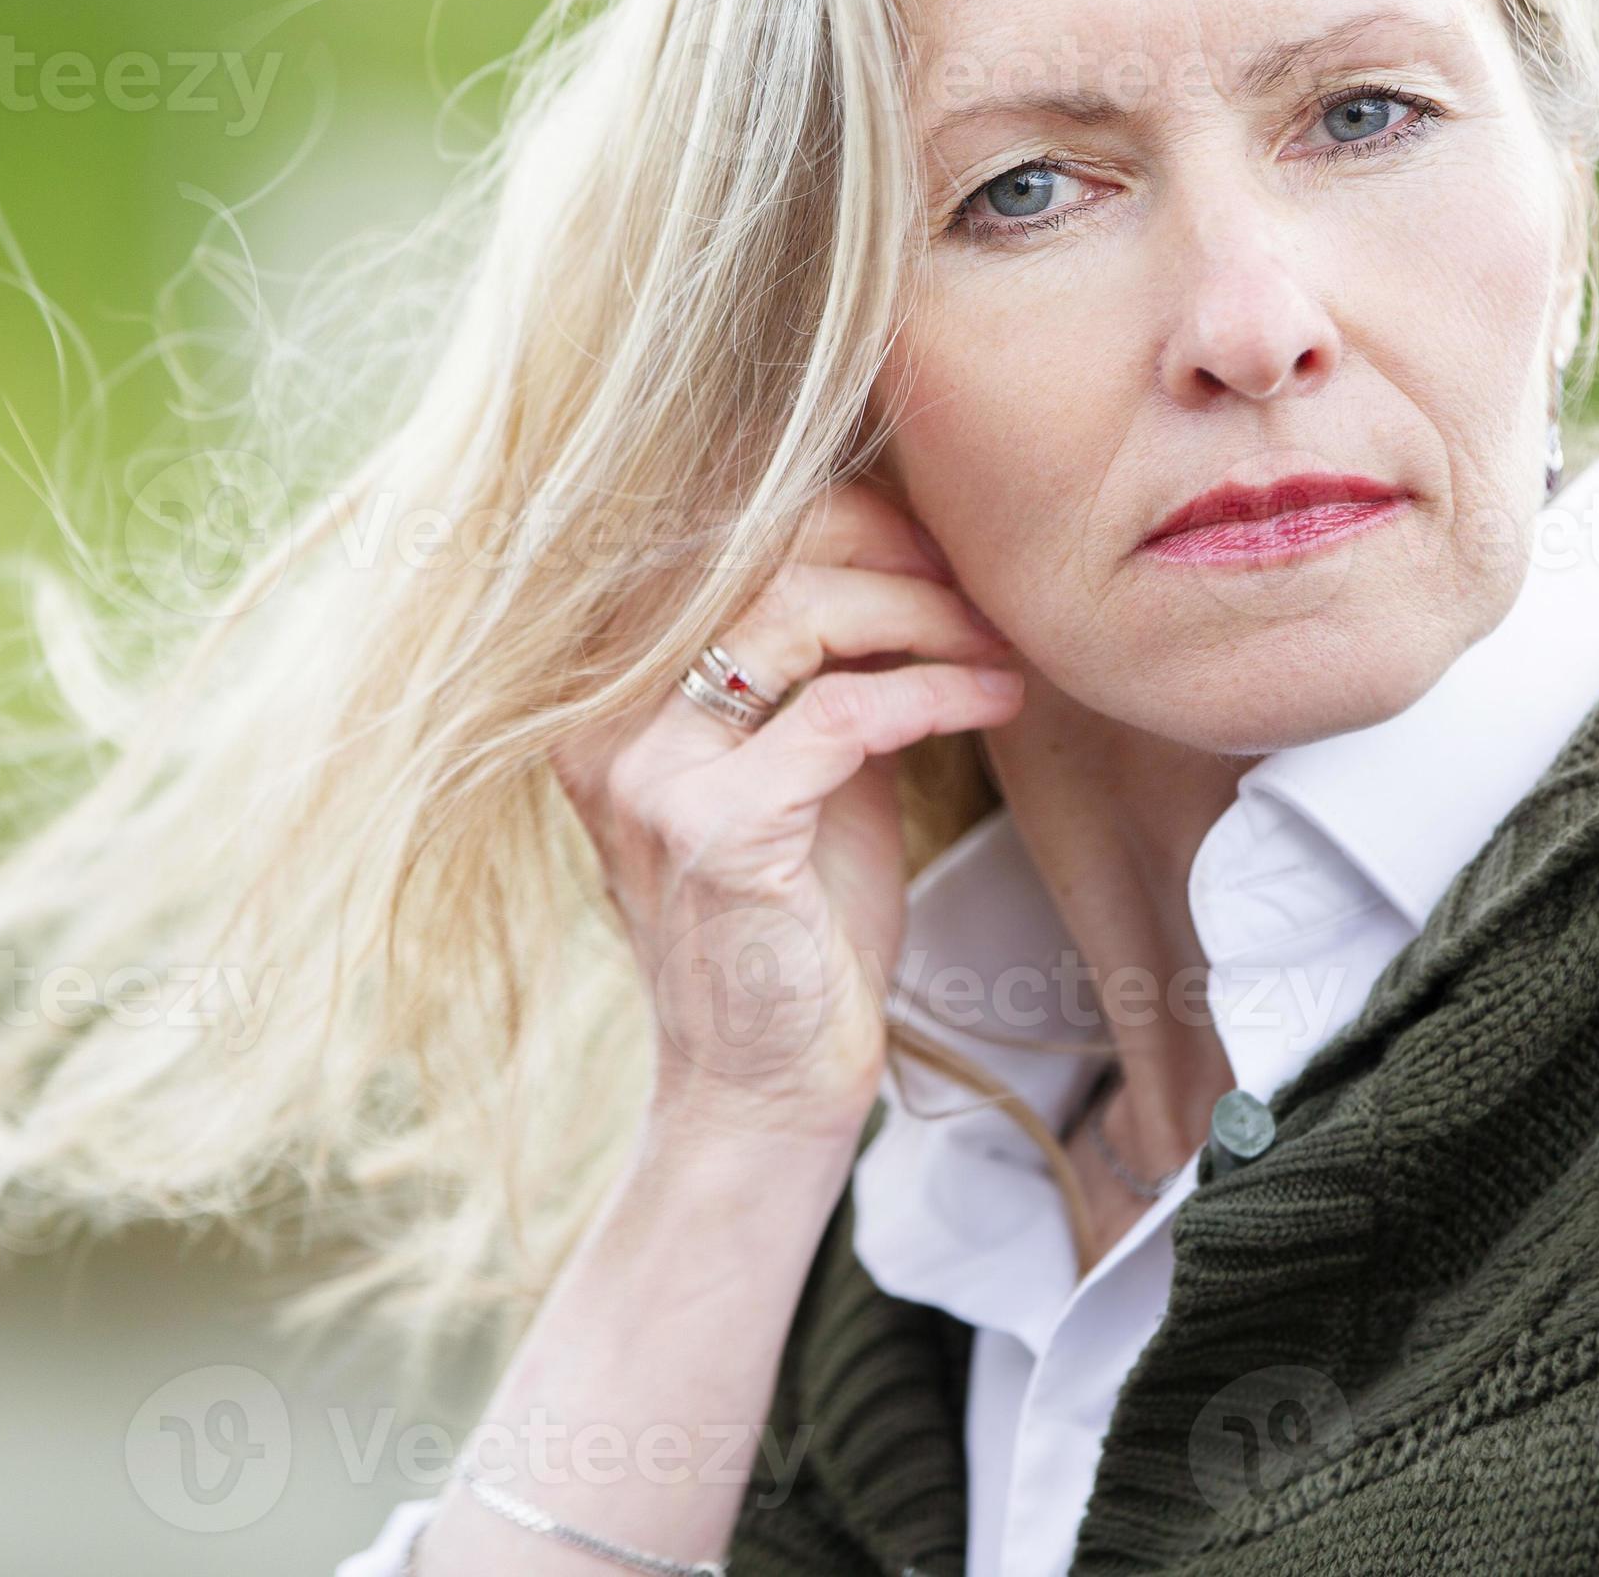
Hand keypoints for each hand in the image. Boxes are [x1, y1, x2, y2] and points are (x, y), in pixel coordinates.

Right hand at [550, 483, 1021, 1138]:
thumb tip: (906, 540)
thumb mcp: (797, 759)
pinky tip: (993, 699)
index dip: (842, 516)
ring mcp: (647, 775)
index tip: (940, 540)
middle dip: (891, 553)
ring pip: (798, 618)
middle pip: (756, 557)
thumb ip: (818, 658)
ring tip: (996, 642)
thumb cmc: (795, 919)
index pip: (715, 536)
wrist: (765, 1082)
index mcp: (604, 691)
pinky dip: (933, 692)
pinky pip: (840, 714)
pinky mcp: (715, 832)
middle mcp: (602, 720)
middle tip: (982, 584)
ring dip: (926, 615)